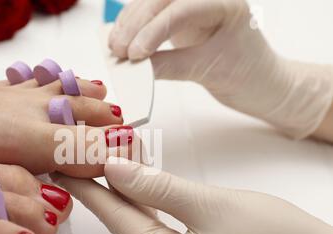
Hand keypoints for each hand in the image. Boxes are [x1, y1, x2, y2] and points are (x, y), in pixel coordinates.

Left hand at [53, 158, 332, 233]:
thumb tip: (116, 170)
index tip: (66, 167)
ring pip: (144, 227)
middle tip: (82, 159)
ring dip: (129, 196)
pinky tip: (141, 187)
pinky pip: (163, 233)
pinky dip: (152, 208)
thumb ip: (159, 189)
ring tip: (108, 164)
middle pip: (127, 224)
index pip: (117, 220)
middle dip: (106, 189)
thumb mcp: (213, 206)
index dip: (90, 190)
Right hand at [109, 0, 332, 138]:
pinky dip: (134, 27)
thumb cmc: (248, 75)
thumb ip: (169, 66)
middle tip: (119, 50)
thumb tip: (133, 67)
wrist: (261, 84)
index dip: (154, 30)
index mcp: (226, 3)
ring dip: (130, 23)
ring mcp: (193, 5)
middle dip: (136, 23)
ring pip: (152, 3)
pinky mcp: (181, 18)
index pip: (182, 8)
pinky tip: (121, 40)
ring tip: (115, 48)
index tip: (135, 54)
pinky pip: (152, 15)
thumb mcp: (208, 71)